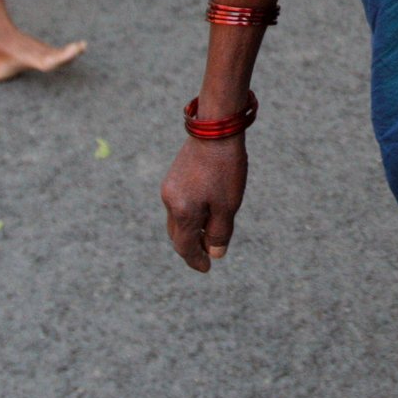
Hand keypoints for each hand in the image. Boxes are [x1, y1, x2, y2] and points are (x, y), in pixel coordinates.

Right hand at [161, 127, 247, 271]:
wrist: (215, 129)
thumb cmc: (225, 168)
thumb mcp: (228, 206)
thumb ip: (220, 232)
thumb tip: (215, 253)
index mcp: (182, 212)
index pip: (185, 247)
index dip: (196, 260)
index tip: (207, 268)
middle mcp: (170, 201)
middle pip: (178, 234)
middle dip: (191, 247)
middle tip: (207, 255)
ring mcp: (169, 187)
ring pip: (177, 218)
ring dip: (191, 229)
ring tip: (208, 234)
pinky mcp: (174, 175)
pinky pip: (179, 203)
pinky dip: (189, 214)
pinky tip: (204, 210)